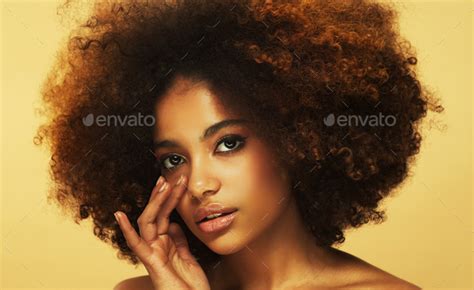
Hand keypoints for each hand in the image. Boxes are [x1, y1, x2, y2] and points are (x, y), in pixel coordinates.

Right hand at [114, 174, 209, 289]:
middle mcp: (156, 246)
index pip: (165, 214)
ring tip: (161, 184)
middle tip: (168, 176)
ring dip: (155, 202)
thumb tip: (173, 224)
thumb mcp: (188, 257)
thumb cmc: (191, 285)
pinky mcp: (152, 263)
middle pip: (156, 214)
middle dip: (162, 194)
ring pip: (148, 222)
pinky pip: (137, 244)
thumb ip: (179, 241)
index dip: (171, 197)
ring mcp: (152, 253)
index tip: (178, 180)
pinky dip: (127, 230)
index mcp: (165, 243)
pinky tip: (119, 215)